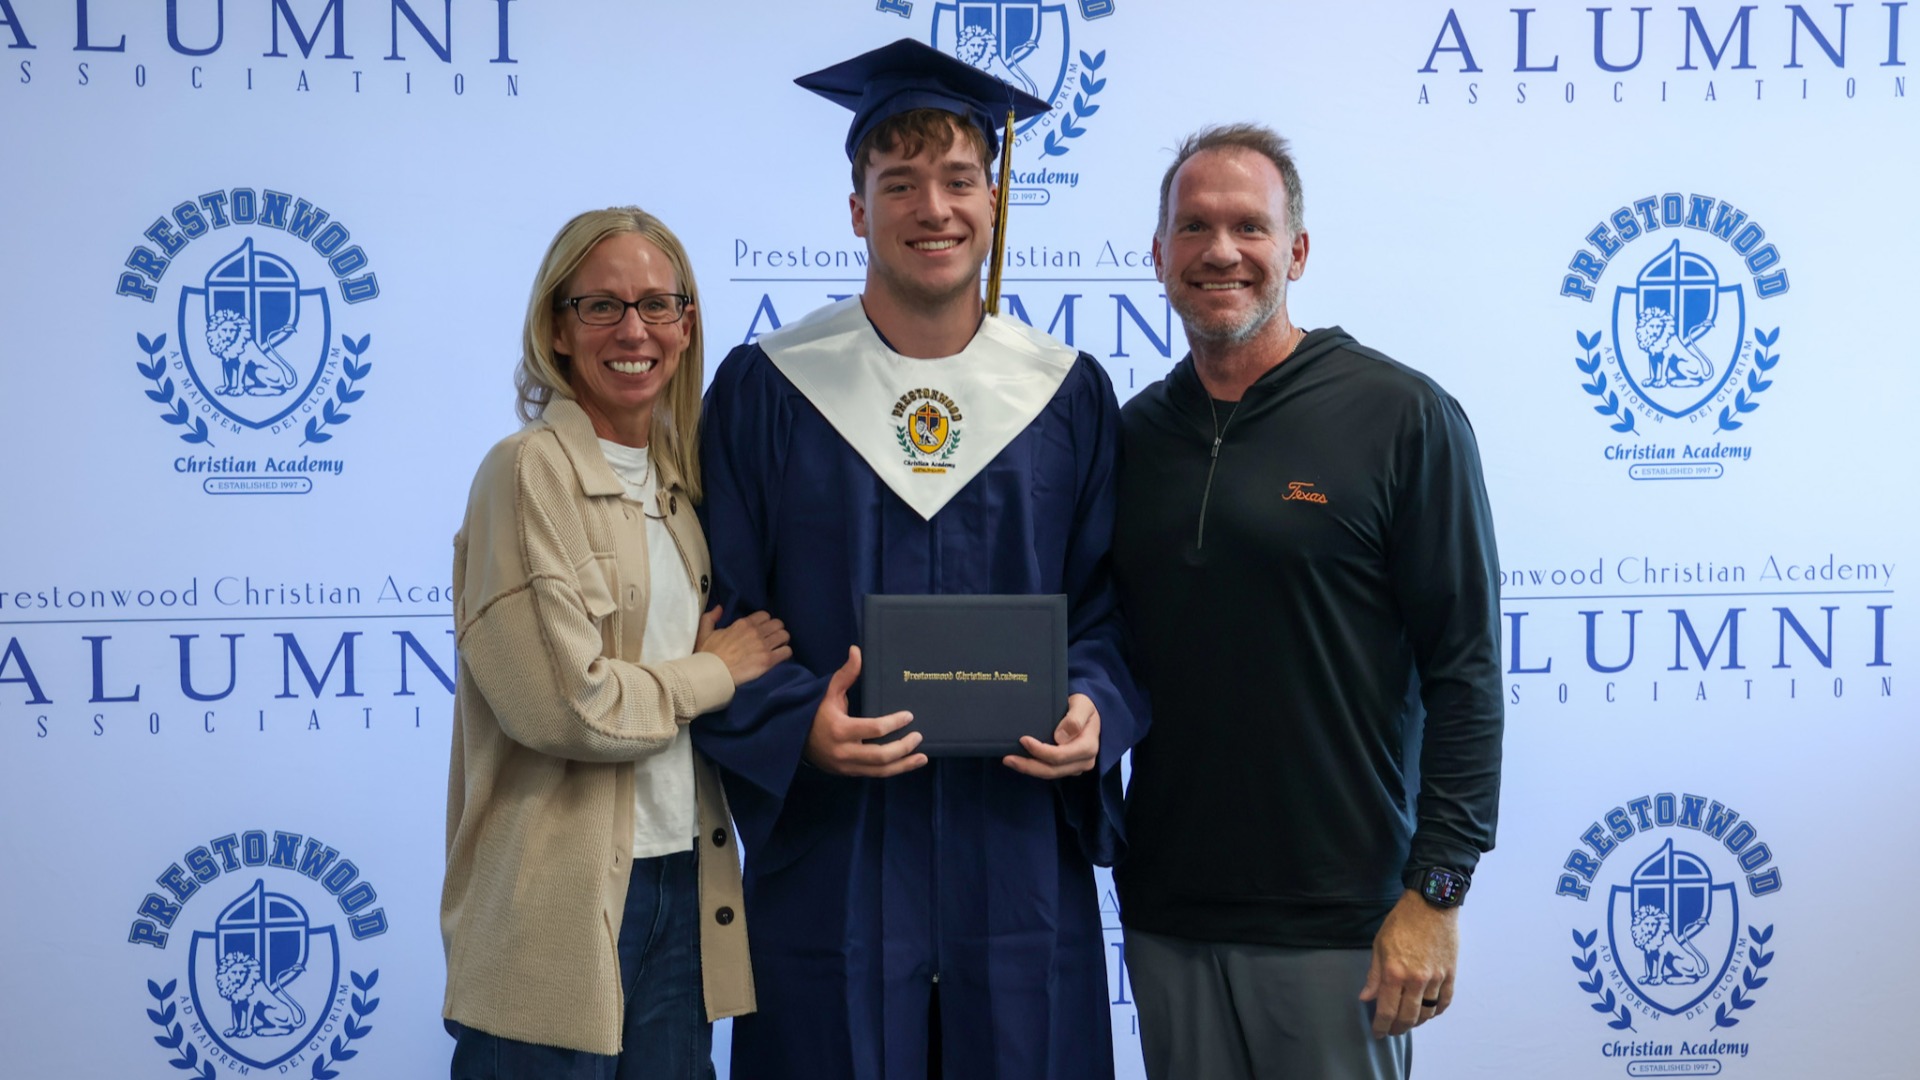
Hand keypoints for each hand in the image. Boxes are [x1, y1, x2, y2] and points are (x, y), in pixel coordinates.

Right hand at [696, 607, 790, 684]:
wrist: (711, 674)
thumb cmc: (707, 656)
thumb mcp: (704, 632)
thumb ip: (711, 617)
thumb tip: (720, 608)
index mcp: (742, 624)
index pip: (764, 615)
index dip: (766, 622)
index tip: (763, 629)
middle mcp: (755, 632)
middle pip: (778, 624)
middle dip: (776, 630)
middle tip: (772, 638)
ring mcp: (763, 646)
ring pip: (784, 635)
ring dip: (782, 641)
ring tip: (778, 647)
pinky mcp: (768, 660)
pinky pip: (786, 651)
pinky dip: (785, 653)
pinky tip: (780, 657)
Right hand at [803, 646, 927, 776]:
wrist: (794, 740)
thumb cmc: (815, 713)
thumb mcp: (828, 692)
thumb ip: (846, 674)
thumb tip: (857, 651)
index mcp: (839, 729)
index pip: (873, 729)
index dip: (894, 723)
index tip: (909, 716)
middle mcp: (843, 751)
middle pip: (880, 755)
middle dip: (903, 747)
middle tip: (918, 736)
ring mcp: (846, 766)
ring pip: (880, 771)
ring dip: (903, 765)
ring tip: (922, 757)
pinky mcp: (849, 773)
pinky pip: (874, 774)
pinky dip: (892, 770)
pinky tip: (906, 764)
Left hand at [1003, 693, 1099, 778]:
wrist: (1087, 713)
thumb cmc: (1083, 707)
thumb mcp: (1082, 705)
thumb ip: (1075, 719)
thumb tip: (1060, 738)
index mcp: (1088, 747)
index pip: (1060, 755)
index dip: (1040, 751)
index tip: (1023, 740)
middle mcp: (1084, 761)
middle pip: (1052, 770)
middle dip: (1028, 766)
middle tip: (1007, 758)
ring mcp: (1076, 767)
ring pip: (1049, 774)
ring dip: (1028, 769)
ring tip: (1009, 761)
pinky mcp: (1068, 768)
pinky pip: (1049, 771)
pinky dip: (1034, 767)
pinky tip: (1020, 761)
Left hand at [1358, 890, 1459, 1037]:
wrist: (1431, 904)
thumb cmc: (1402, 921)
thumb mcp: (1379, 945)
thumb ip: (1374, 975)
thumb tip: (1366, 997)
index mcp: (1394, 973)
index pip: (1387, 1010)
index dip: (1381, 1026)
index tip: (1377, 1032)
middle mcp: (1416, 980)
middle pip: (1408, 1017)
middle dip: (1398, 1028)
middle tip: (1391, 1030)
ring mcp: (1436, 978)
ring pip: (1427, 1013)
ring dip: (1416, 1022)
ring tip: (1408, 1022)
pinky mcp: (1450, 974)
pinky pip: (1444, 1001)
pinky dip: (1436, 1011)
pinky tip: (1428, 1012)